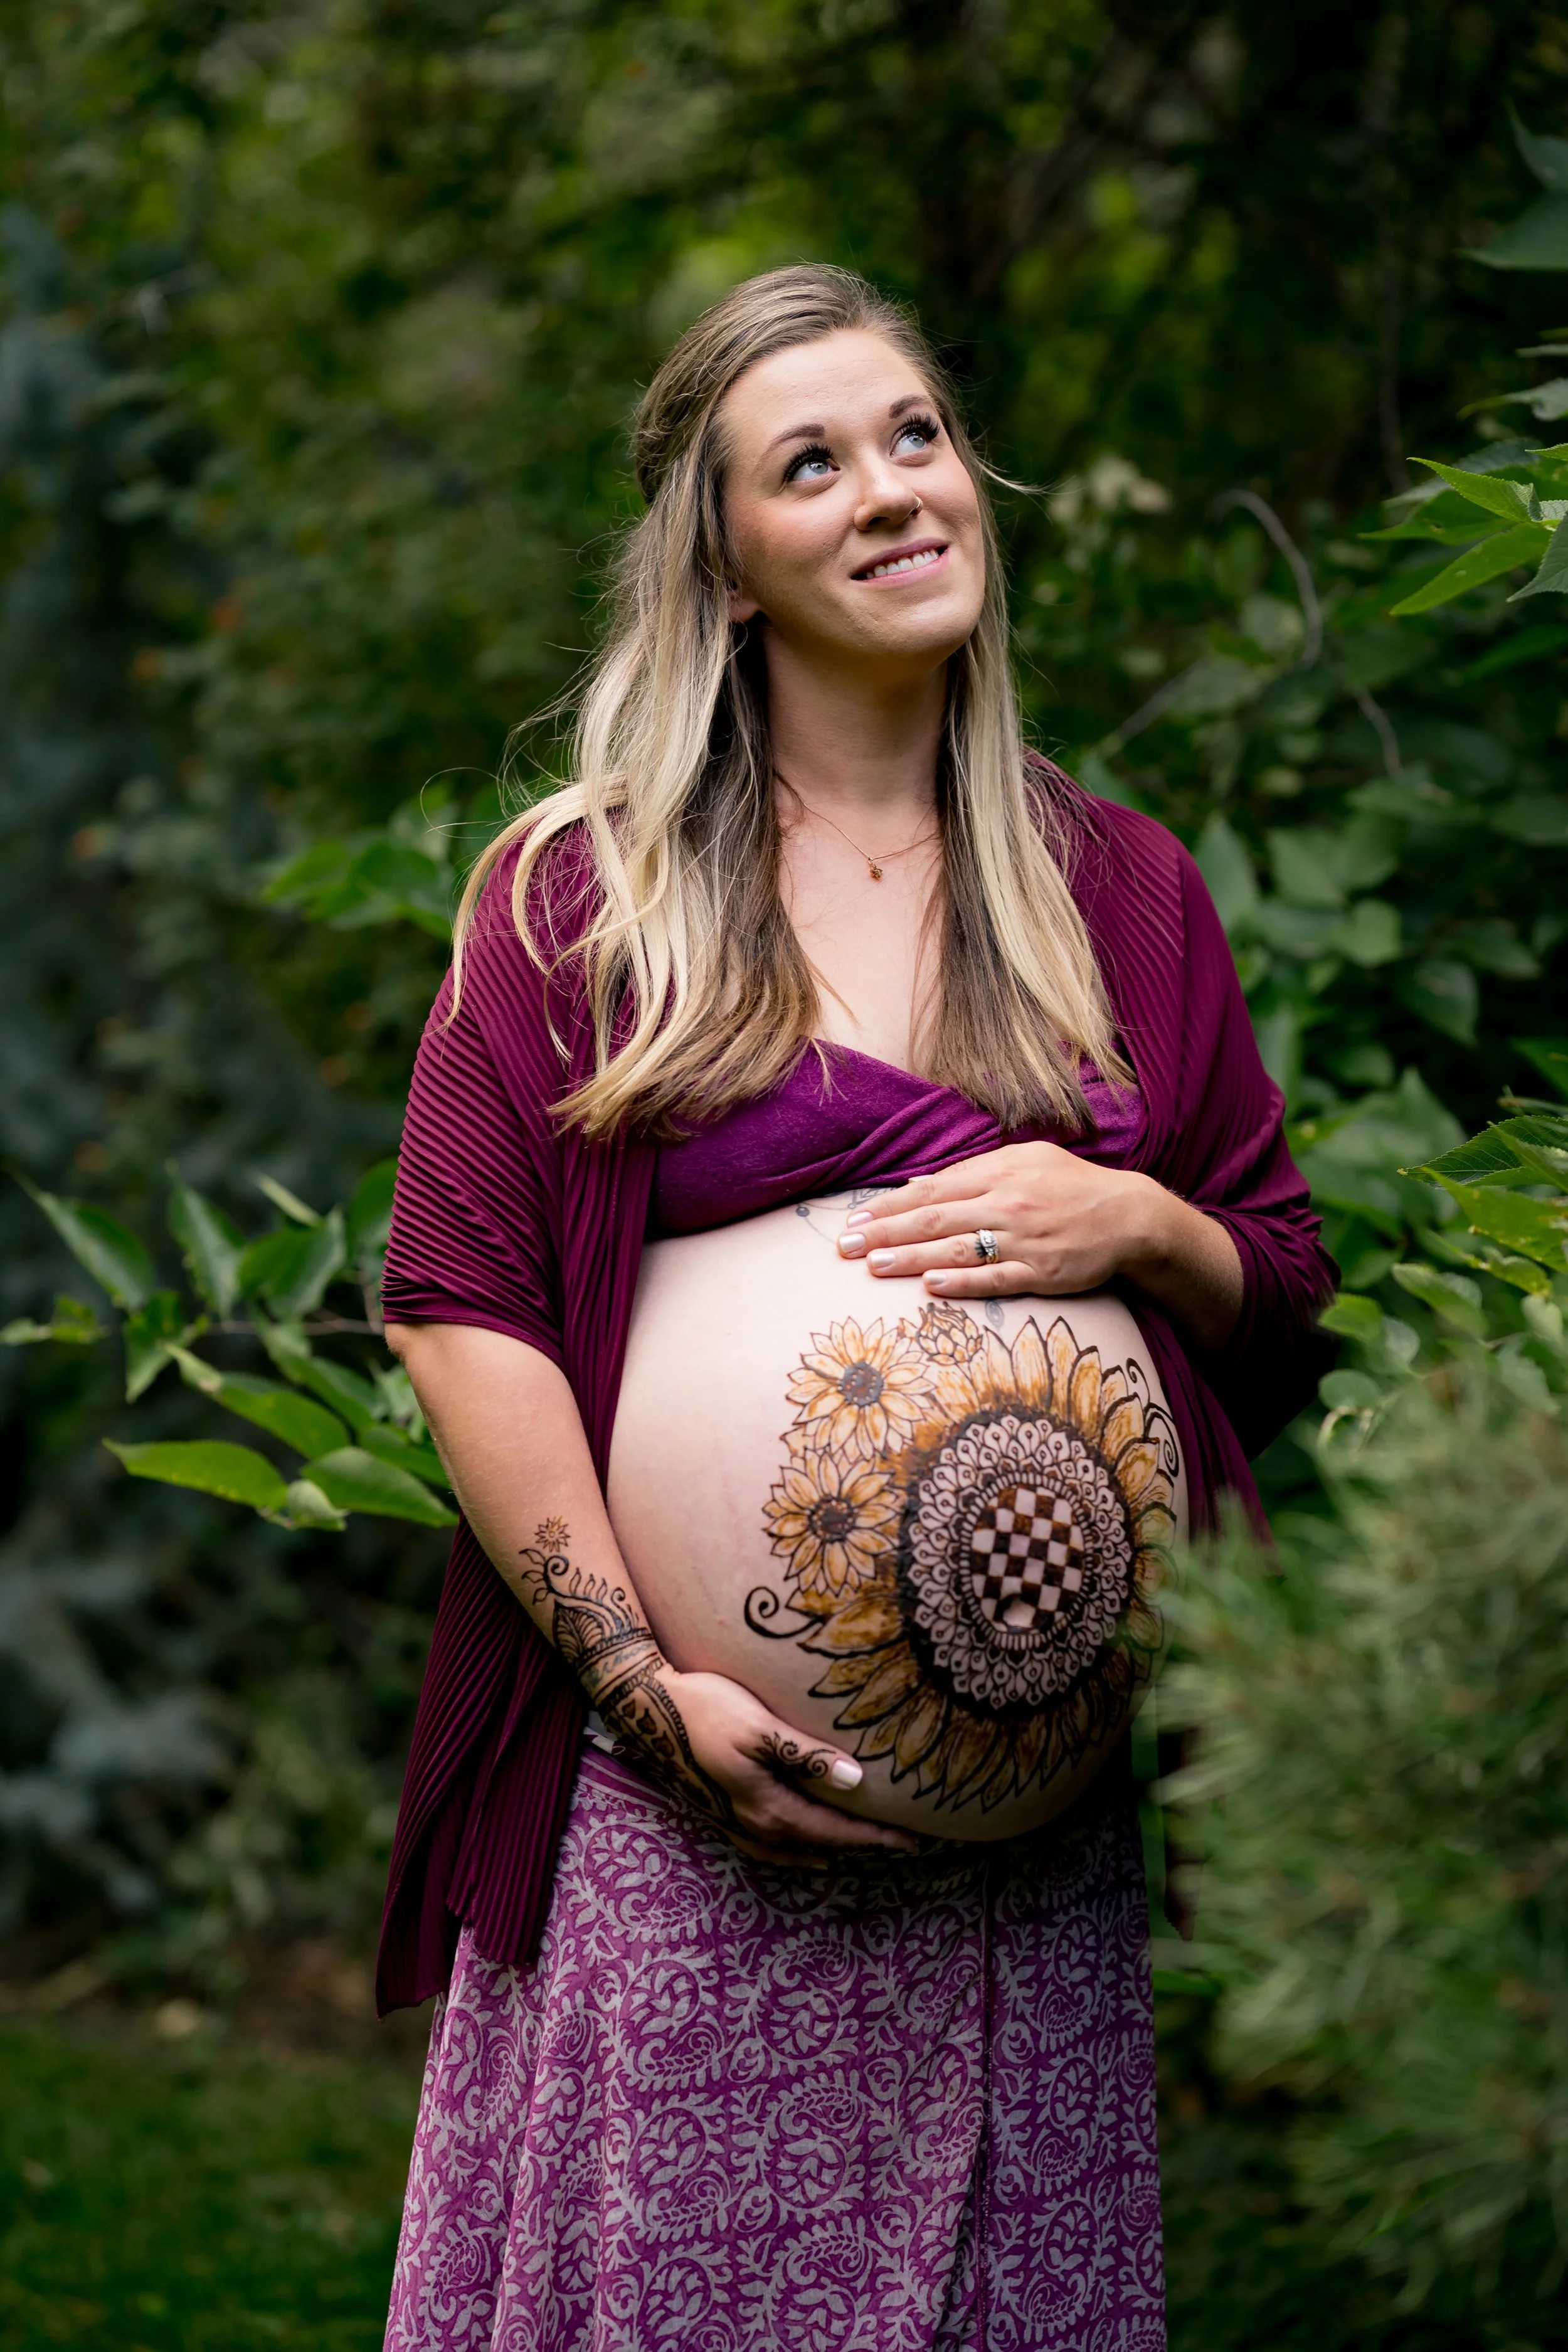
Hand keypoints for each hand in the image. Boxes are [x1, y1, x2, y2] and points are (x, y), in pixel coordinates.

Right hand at [621, 1664, 919, 1866]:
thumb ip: (804, 1754)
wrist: (645, 1705)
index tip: (913, 1840)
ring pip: (791, 1850)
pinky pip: (765, 1845)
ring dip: (827, 1850)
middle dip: (859, 1846)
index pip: (834, 1830)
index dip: (874, 1836)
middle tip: (899, 1844)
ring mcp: (731, 1822)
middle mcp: (751, 1824)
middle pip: (818, 1844)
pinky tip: (796, 1844)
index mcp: (767, 1807)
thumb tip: (854, 1781)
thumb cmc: (705, 1706)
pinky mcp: (717, 1811)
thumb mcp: (758, 1726)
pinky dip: (791, 1850)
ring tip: (856, 1848)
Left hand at [836, 1141, 1243, 1349]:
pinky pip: (996, 1279)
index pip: (932, 1190)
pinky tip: (930, 1286)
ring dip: (911, 1258)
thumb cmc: (1071, 1186)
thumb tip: (919, 1186)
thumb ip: (973, 1172)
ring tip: (873, 1266)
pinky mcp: (1042, 1274)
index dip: (890, 1206)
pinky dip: (963, 1283)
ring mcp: (1024, 1241)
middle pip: (935, 1219)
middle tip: (846, 1246)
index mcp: (1000, 1173)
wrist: (1130, 1216)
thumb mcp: (1025, 1161)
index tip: (855, 1218)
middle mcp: (1007, 1204)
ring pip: (958, 1250)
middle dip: (886, 1233)